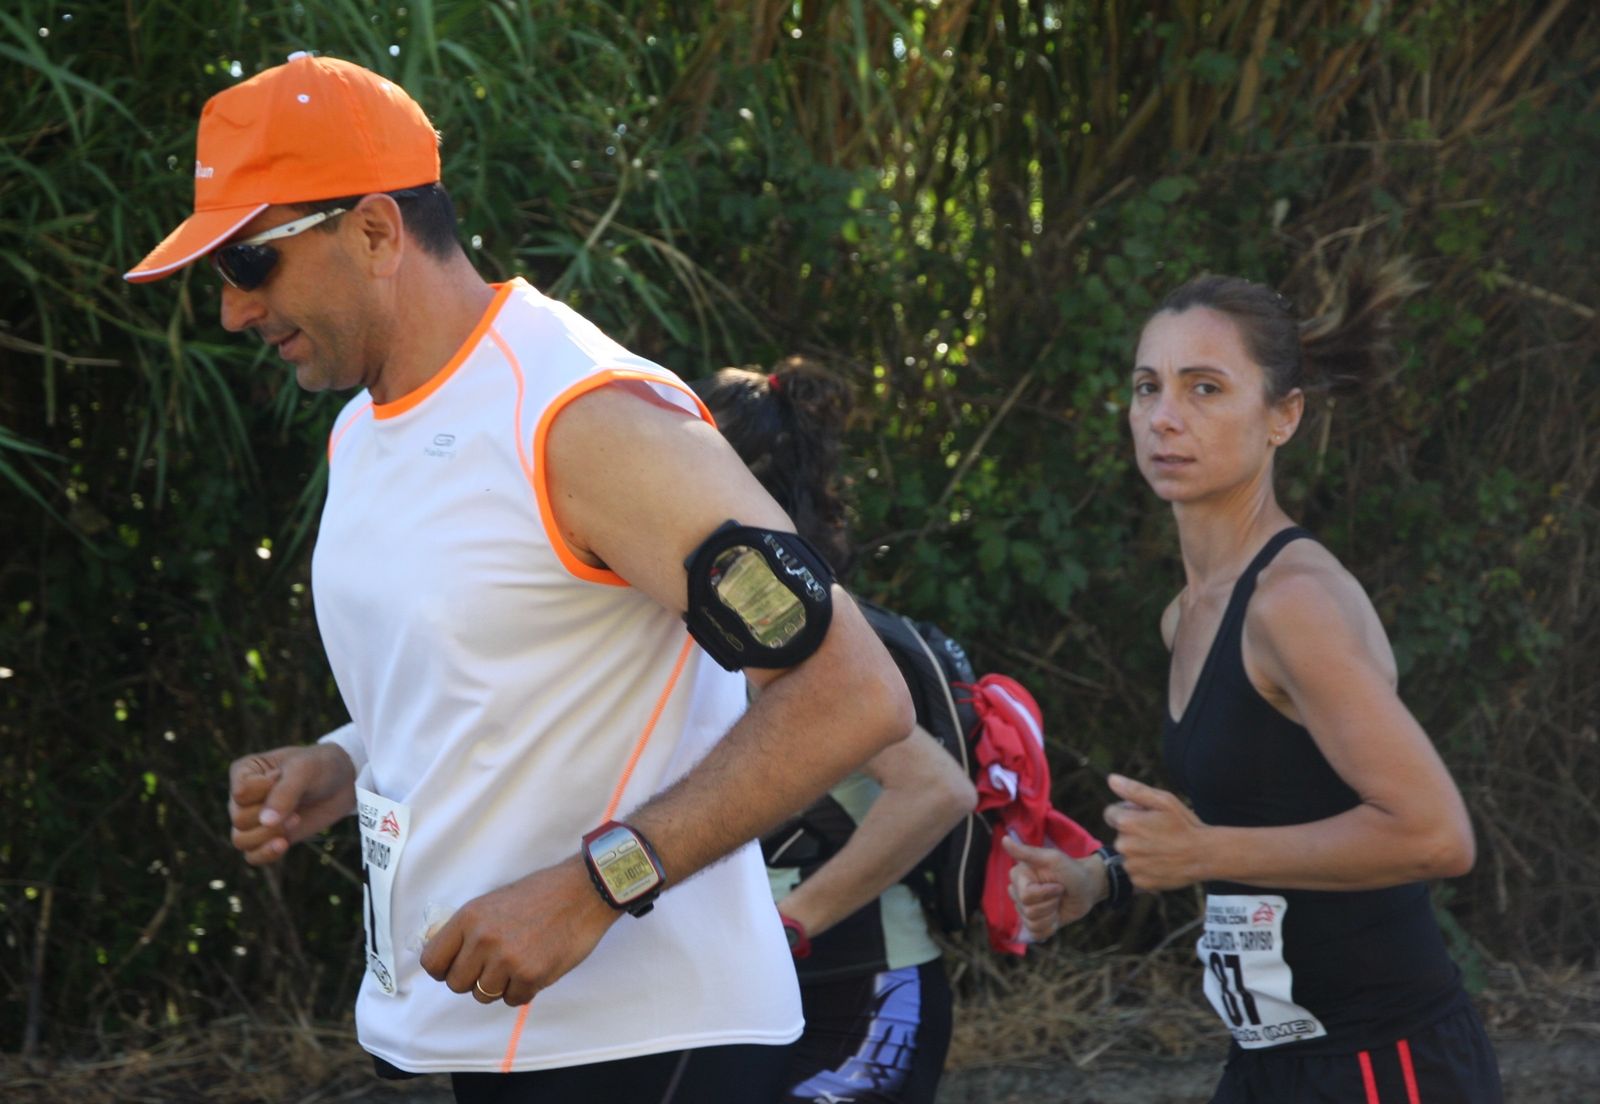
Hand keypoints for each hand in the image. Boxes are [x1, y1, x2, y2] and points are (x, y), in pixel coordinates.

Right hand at [228, 744, 356, 864]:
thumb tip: (266, 823)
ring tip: (295, 820)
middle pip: (239, 819)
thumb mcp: (305, 769)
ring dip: (268, 835)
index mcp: (244, 771)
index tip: (284, 778)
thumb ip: (284, 793)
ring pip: (240, 840)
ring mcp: (253, 819)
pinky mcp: (267, 837)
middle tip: (296, 807)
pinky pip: (252, 856)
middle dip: (270, 816)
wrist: (342, 783)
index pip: (240, 793)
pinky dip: (266, 854)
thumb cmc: (320, 767)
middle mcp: (242, 797)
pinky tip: (284, 844)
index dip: (264, 792)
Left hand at [420, 855, 622, 1006]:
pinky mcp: (532, 975)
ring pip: (483, 995)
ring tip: (518, 963)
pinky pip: (513, 1000)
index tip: (457, 967)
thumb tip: (446, 957)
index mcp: (469, 917)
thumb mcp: (494, 901)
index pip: (432, 961)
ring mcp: (507, 959)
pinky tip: (536, 967)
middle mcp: (483, 939)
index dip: (444, 969)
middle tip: (494, 966)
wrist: (584, 890)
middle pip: (456, 984)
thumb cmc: (541, 894)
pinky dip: (523, 989)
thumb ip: (468, 929)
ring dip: (499, 985)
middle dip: (473, 979)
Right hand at [1001, 835, 1105, 939]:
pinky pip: (1035, 933)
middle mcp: (1018, 893)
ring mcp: (1025, 909)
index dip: (1045, 893)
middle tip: (1059, 892)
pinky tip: (1056, 917)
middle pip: (1028, 911)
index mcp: (1019, 876)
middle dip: (1050, 904)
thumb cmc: (1072, 870)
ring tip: (1058, 903)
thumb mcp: (1052, 859)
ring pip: (1032, 923)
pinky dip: (1050, 928)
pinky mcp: (1035, 923)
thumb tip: (1004, 840)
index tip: (1058, 884)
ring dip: (1051, 915)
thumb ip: (1027, 852)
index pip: (1025, 896)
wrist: (1088, 888)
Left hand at [1103, 774, 1208, 890]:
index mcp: (1126, 823)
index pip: (1111, 813)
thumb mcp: (1163, 801)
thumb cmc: (1185, 824)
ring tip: (1162, 848)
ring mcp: (1131, 865)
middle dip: (1134, 832)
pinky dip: (1145, 867)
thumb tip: (1111, 779)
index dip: (1128, 812)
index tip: (1146, 817)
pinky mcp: (1139, 880)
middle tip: (1159, 833)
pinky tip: (1162, 862)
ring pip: (1127, 853)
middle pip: (1120, 834)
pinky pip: (1135, 871)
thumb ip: (1134, 790)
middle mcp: (1123, 845)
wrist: (1205, 855)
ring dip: (1139, 850)